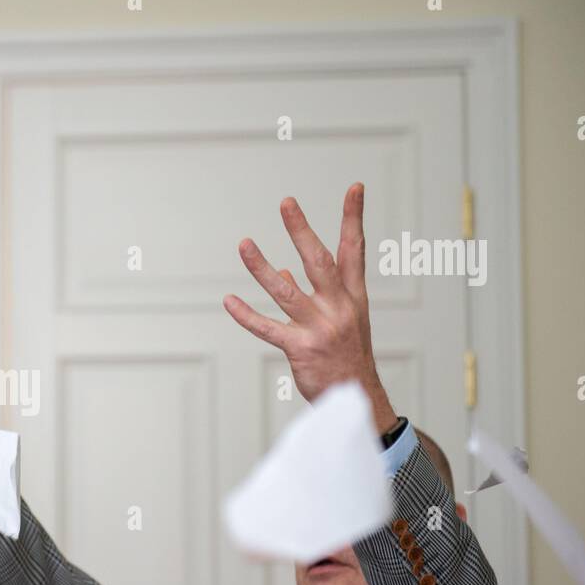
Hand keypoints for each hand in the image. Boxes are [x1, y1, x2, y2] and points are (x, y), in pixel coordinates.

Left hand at [222, 183, 397, 433]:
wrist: (356, 397)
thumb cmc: (346, 356)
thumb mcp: (340, 320)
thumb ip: (313, 293)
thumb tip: (282, 272)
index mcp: (352, 296)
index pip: (354, 250)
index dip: (353, 218)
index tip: (354, 188)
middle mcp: (338, 307)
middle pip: (318, 261)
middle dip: (301, 230)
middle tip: (287, 202)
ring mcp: (320, 327)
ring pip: (286, 291)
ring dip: (261, 267)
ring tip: (244, 244)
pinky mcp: (300, 349)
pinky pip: (268, 328)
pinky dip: (246, 315)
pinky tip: (229, 301)